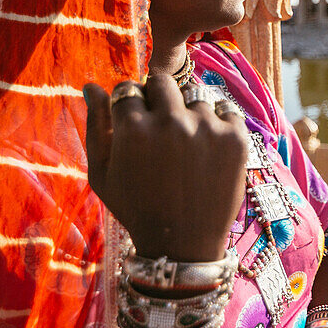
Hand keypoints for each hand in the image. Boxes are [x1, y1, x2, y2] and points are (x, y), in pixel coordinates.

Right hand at [84, 76, 247, 260]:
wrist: (182, 245)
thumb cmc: (136, 209)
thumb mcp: (102, 174)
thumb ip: (95, 125)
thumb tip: (92, 86)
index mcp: (133, 128)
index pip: (129, 88)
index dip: (130, 104)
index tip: (136, 123)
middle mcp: (171, 121)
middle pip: (162, 81)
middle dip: (158, 98)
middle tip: (161, 128)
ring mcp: (207, 128)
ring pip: (194, 95)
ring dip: (189, 112)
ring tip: (186, 145)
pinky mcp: (236, 138)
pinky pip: (225, 108)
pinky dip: (218, 122)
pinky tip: (208, 147)